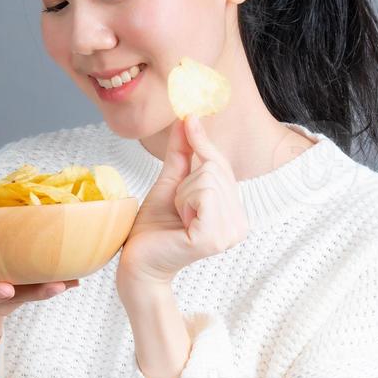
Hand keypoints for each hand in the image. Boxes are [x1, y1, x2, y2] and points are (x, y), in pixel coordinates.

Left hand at [117, 114, 248, 291]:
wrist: (136, 261)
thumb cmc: (153, 228)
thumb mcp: (170, 183)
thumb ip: (183, 153)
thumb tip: (188, 118)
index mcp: (234, 213)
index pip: (223, 166)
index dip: (204, 142)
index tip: (189, 115)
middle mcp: (240, 224)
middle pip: (216, 168)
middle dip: (187, 182)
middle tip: (177, 208)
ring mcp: (231, 234)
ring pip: (209, 179)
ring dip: (183, 194)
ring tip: (178, 218)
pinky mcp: (214, 238)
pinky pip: (204, 194)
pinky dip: (184, 201)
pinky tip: (180, 224)